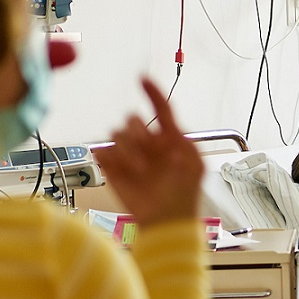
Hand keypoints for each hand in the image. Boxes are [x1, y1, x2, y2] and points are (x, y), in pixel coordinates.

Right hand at [95, 79, 202, 226]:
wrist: (166, 220)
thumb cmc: (184, 194)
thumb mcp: (194, 166)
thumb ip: (184, 143)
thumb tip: (167, 133)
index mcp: (168, 137)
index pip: (160, 108)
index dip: (152, 92)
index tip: (142, 79)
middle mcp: (146, 142)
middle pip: (132, 119)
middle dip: (138, 133)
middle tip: (148, 152)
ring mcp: (128, 154)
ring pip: (117, 133)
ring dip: (128, 149)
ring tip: (140, 169)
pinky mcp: (112, 167)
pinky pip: (103, 151)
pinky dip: (110, 157)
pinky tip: (121, 169)